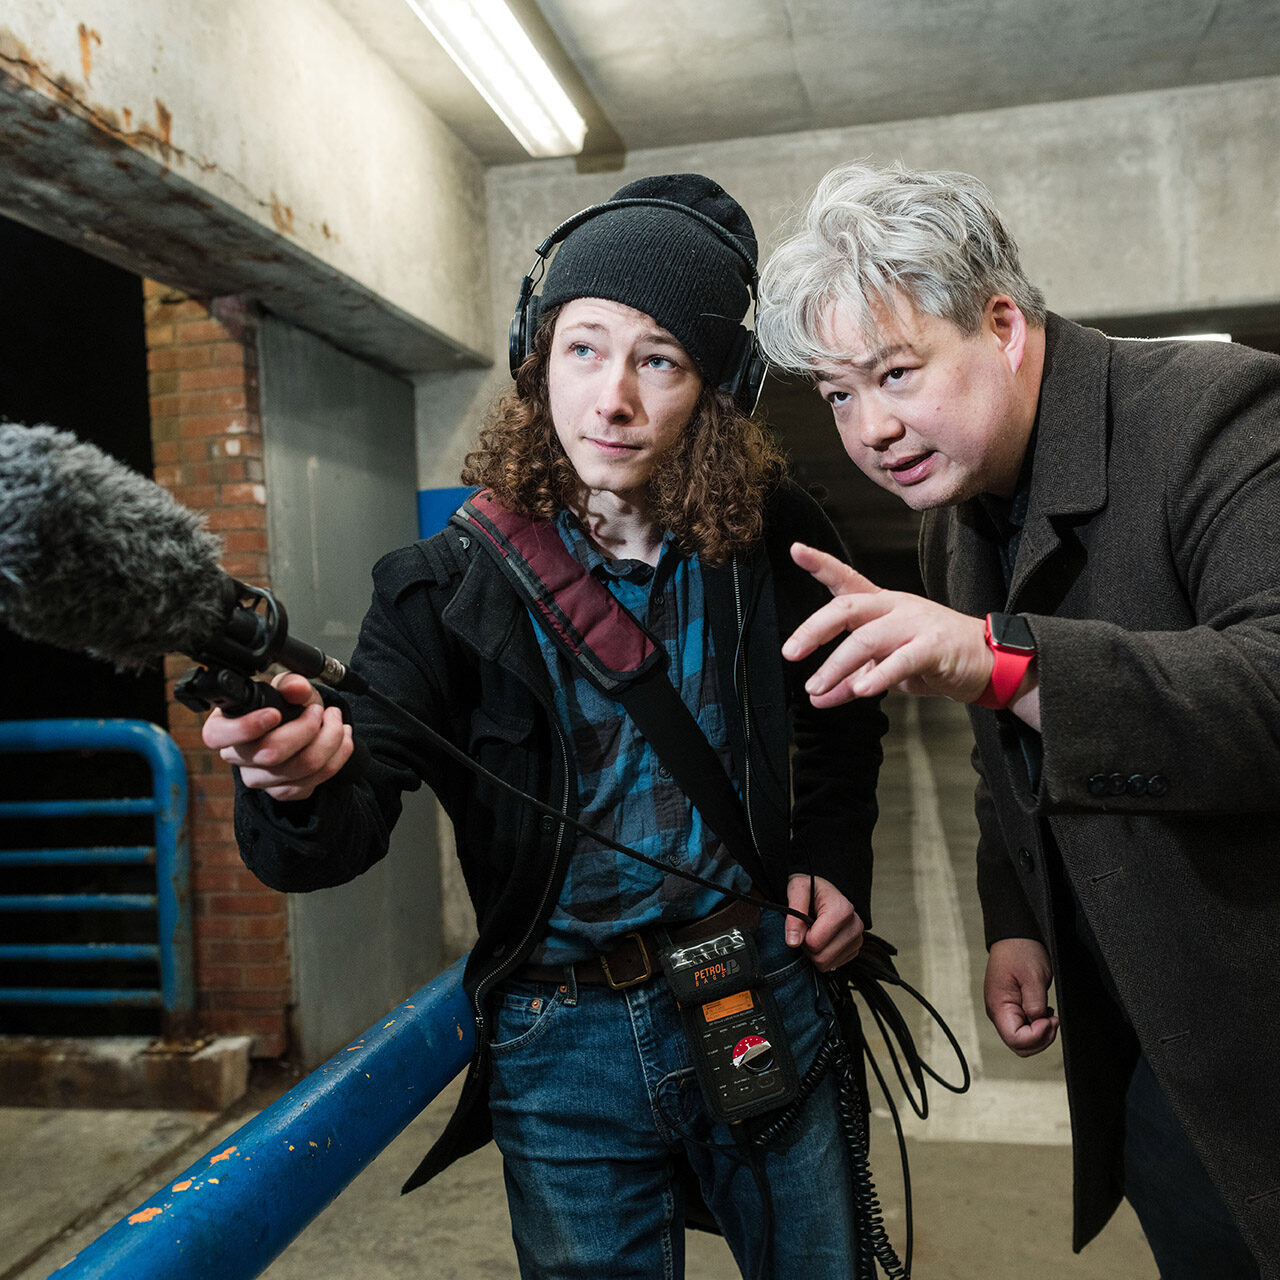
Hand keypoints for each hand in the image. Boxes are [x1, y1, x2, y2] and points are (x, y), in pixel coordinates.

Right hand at [201, 671, 352, 801]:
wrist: (305, 726)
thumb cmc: (285, 705)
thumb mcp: (286, 687)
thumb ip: (290, 683)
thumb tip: (296, 688)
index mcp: (224, 727)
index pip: (218, 735)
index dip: (247, 727)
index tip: (276, 713)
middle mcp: (237, 757)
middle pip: (271, 753)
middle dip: (307, 727)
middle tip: (320, 710)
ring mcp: (259, 779)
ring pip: (301, 768)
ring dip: (330, 740)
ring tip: (337, 720)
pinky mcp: (282, 792)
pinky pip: (314, 781)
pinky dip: (337, 756)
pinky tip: (342, 738)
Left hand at [781, 542, 991, 707]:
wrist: (988, 662)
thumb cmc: (934, 657)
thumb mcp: (885, 668)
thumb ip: (849, 680)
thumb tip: (817, 696)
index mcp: (882, 604)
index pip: (847, 579)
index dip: (821, 564)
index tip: (796, 550)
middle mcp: (896, 607)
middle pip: (847, 608)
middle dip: (814, 629)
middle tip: (791, 652)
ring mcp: (916, 623)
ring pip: (867, 639)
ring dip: (836, 665)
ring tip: (816, 687)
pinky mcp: (935, 646)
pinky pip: (902, 660)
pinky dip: (879, 675)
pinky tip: (861, 690)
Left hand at [785, 874, 864, 969]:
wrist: (824, 890)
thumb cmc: (811, 889)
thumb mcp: (797, 890)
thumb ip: (793, 916)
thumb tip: (793, 942)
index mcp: (842, 910)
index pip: (814, 943)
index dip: (802, 935)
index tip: (802, 922)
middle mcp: (855, 925)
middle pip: (822, 958)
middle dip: (807, 947)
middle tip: (806, 929)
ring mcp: (857, 939)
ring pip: (827, 964)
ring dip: (815, 952)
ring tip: (814, 932)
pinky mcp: (855, 949)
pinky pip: (833, 965)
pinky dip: (824, 955)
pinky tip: (823, 938)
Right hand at [984, 937, 1059, 1056]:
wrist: (1015, 936)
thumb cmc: (1020, 951)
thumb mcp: (1033, 977)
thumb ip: (1035, 1004)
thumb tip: (1038, 1023)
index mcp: (999, 1006)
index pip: (1016, 1039)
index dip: (1037, 1036)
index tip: (1049, 1019)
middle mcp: (998, 1012)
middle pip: (1018, 1045)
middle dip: (1041, 1039)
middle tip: (1053, 1020)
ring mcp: (1004, 1010)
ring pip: (1022, 1040)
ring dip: (1040, 1034)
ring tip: (1050, 1015)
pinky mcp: (1011, 1007)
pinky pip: (1023, 1028)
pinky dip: (1038, 1027)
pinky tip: (1044, 1012)